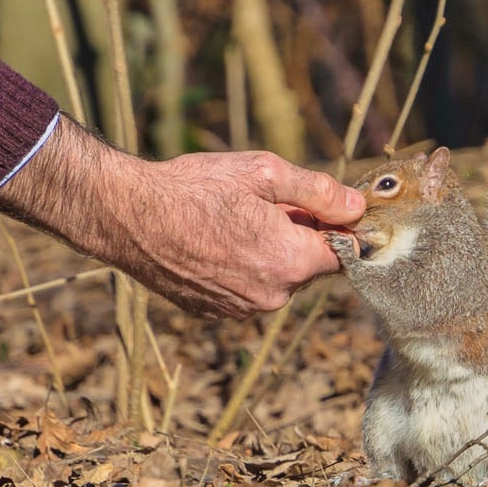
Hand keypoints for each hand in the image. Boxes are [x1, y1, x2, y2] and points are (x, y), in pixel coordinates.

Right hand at [0, 116, 365, 319]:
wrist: (128, 215)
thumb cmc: (194, 187)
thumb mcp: (265, 173)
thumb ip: (320, 192)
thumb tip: (358, 207)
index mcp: (290, 262)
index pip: (342, 253)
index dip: (332, 227)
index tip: (314, 207)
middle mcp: (270, 296)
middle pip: (305, 268)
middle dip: (294, 238)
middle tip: (260, 206)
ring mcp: (238, 310)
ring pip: (273, 281)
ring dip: (264, 255)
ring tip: (228, 222)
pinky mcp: (211, 313)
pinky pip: (242, 292)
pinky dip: (236, 270)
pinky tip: (209, 242)